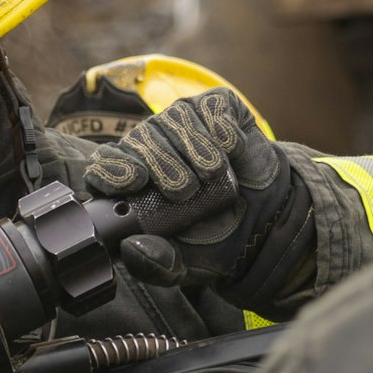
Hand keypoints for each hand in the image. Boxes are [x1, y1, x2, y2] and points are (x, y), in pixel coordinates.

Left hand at [84, 89, 305, 297]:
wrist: (266, 222)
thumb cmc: (216, 239)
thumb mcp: (185, 265)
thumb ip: (157, 263)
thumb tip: (130, 249)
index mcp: (132, 182)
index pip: (106, 164)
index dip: (115, 168)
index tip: (135, 181)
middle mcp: (150, 145)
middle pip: (140, 138)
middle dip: (163, 165)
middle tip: (185, 191)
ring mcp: (180, 123)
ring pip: (175, 120)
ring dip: (197, 151)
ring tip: (215, 176)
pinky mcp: (214, 108)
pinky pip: (211, 108)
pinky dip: (223, 131)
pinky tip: (232, 152)